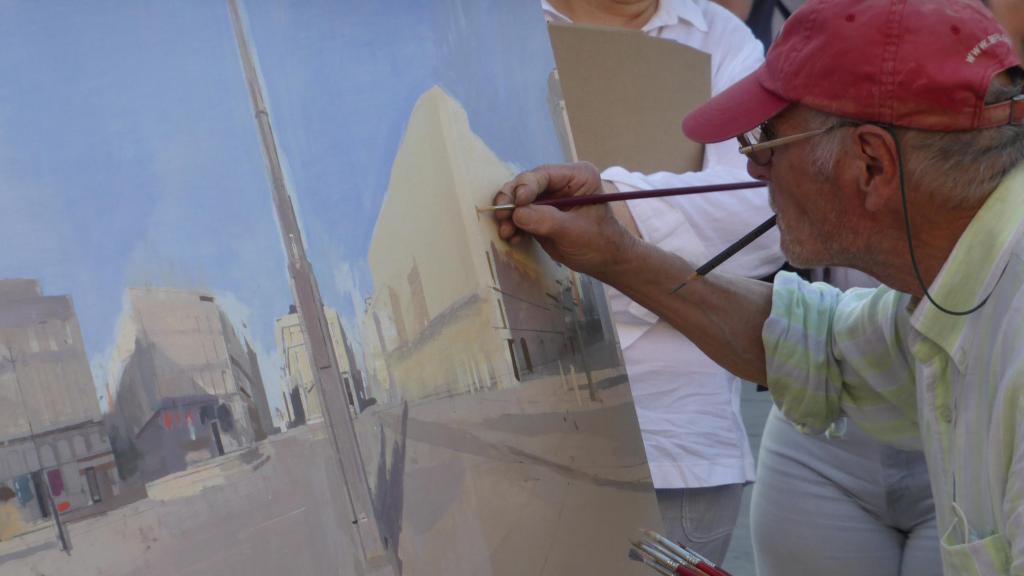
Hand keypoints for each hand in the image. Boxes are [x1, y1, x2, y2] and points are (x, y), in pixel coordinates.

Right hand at [492, 162, 637, 279]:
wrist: (605, 261)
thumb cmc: (599, 243)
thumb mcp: (573, 231)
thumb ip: (546, 220)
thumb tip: (517, 213)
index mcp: (577, 176)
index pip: (544, 175)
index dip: (526, 186)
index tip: (517, 202)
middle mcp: (561, 183)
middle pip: (526, 185)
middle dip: (512, 201)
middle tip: (502, 216)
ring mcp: (549, 198)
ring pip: (519, 200)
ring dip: (509, 216)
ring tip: (506, 232)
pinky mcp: (541, 214)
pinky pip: (520, 215)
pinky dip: (513, 225)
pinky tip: (513, 237)